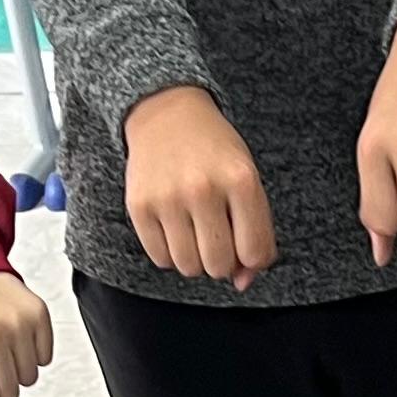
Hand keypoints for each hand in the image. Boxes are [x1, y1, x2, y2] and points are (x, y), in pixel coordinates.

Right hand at [126, 86, 276, 288]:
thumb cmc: (215, 153)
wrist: (166, 113)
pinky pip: (161, 259)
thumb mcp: (247, 181)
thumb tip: (242, 284)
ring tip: (194, 230)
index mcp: (241, 180)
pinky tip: (174, 226)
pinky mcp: (140, 206)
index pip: (254, 253)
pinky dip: (170, 253)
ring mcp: (168, 197)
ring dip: (195, 259)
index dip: (251, 258)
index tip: (243, 243)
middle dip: (221, 260)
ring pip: (189, 267)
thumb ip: (256, 234)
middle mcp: (203, 188)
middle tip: (216, 235)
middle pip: (219, 265)